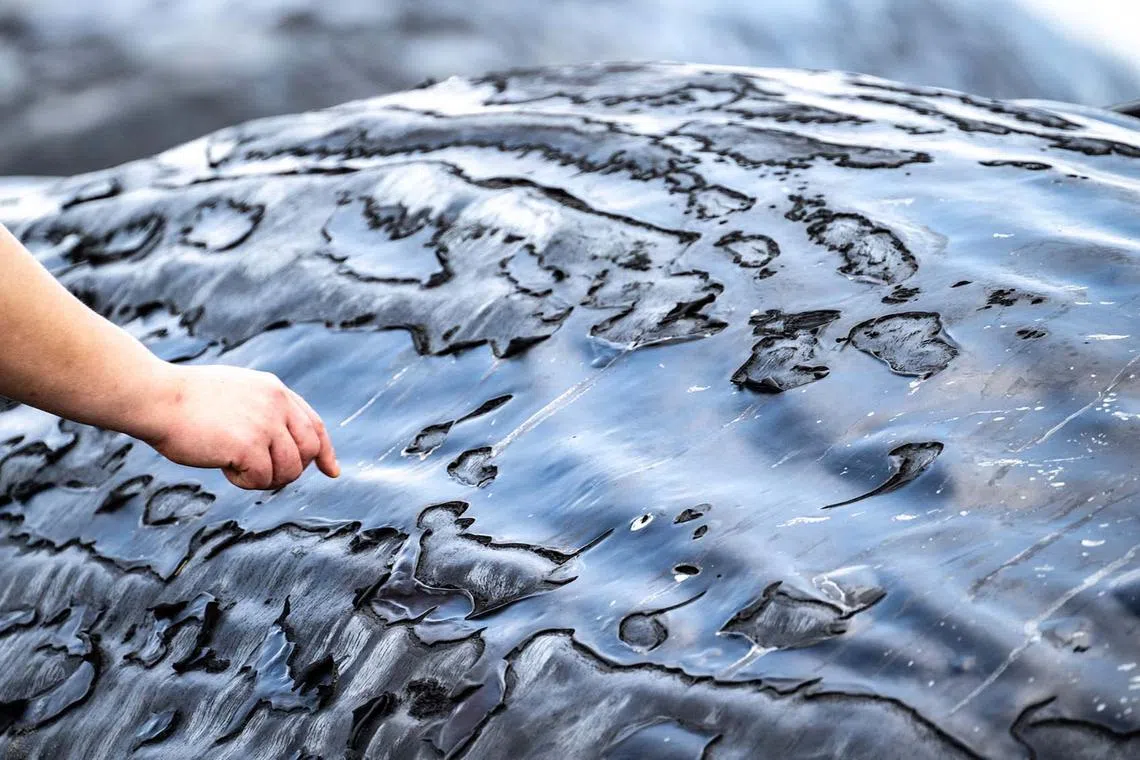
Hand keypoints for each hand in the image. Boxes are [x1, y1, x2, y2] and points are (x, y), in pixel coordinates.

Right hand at [135, 363, 339, 489]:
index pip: (314, 425)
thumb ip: (262, 411)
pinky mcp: (250, 446)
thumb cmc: (185, 401)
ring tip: (235, 466)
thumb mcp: (236, 393)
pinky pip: (262, 480)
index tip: (331, 471)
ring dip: (264, 479)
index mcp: (275, 390)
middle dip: (290, 470)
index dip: (325, 451)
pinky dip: (244, 482)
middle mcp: (277, 404)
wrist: (157, 398)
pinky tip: (223, 467)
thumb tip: (282, 444)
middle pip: (308, 451)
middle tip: (260, 473)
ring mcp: (265, 424)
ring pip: (289, 470)